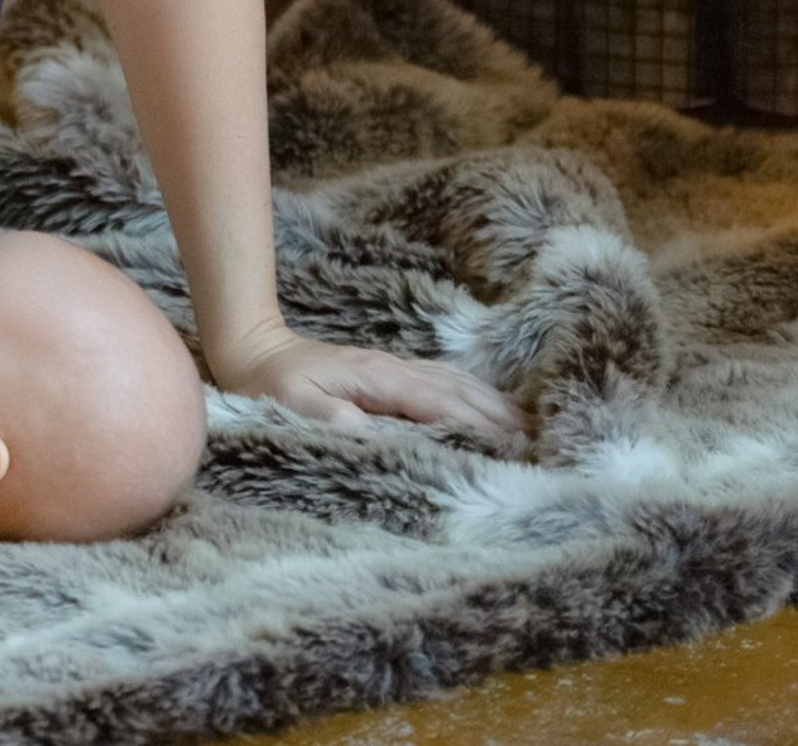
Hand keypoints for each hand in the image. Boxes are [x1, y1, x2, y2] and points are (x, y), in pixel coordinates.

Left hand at [208, 321, 528, 448]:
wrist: (253, 348)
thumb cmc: (272, 384)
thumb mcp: (294, 405)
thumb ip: (334, 419)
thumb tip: (375, 435)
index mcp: (379, 378)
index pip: (439, 404)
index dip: (476, 426)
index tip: (515, 448)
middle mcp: (395, 369)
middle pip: (459, 392)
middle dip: (499, 417)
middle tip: (543, 444)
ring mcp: (395, 367)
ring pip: (456, 383)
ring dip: (493, 404)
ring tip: (532, 428)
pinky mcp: (391, 373)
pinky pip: (443, 380)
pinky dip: (473, 393)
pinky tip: (490, 405)